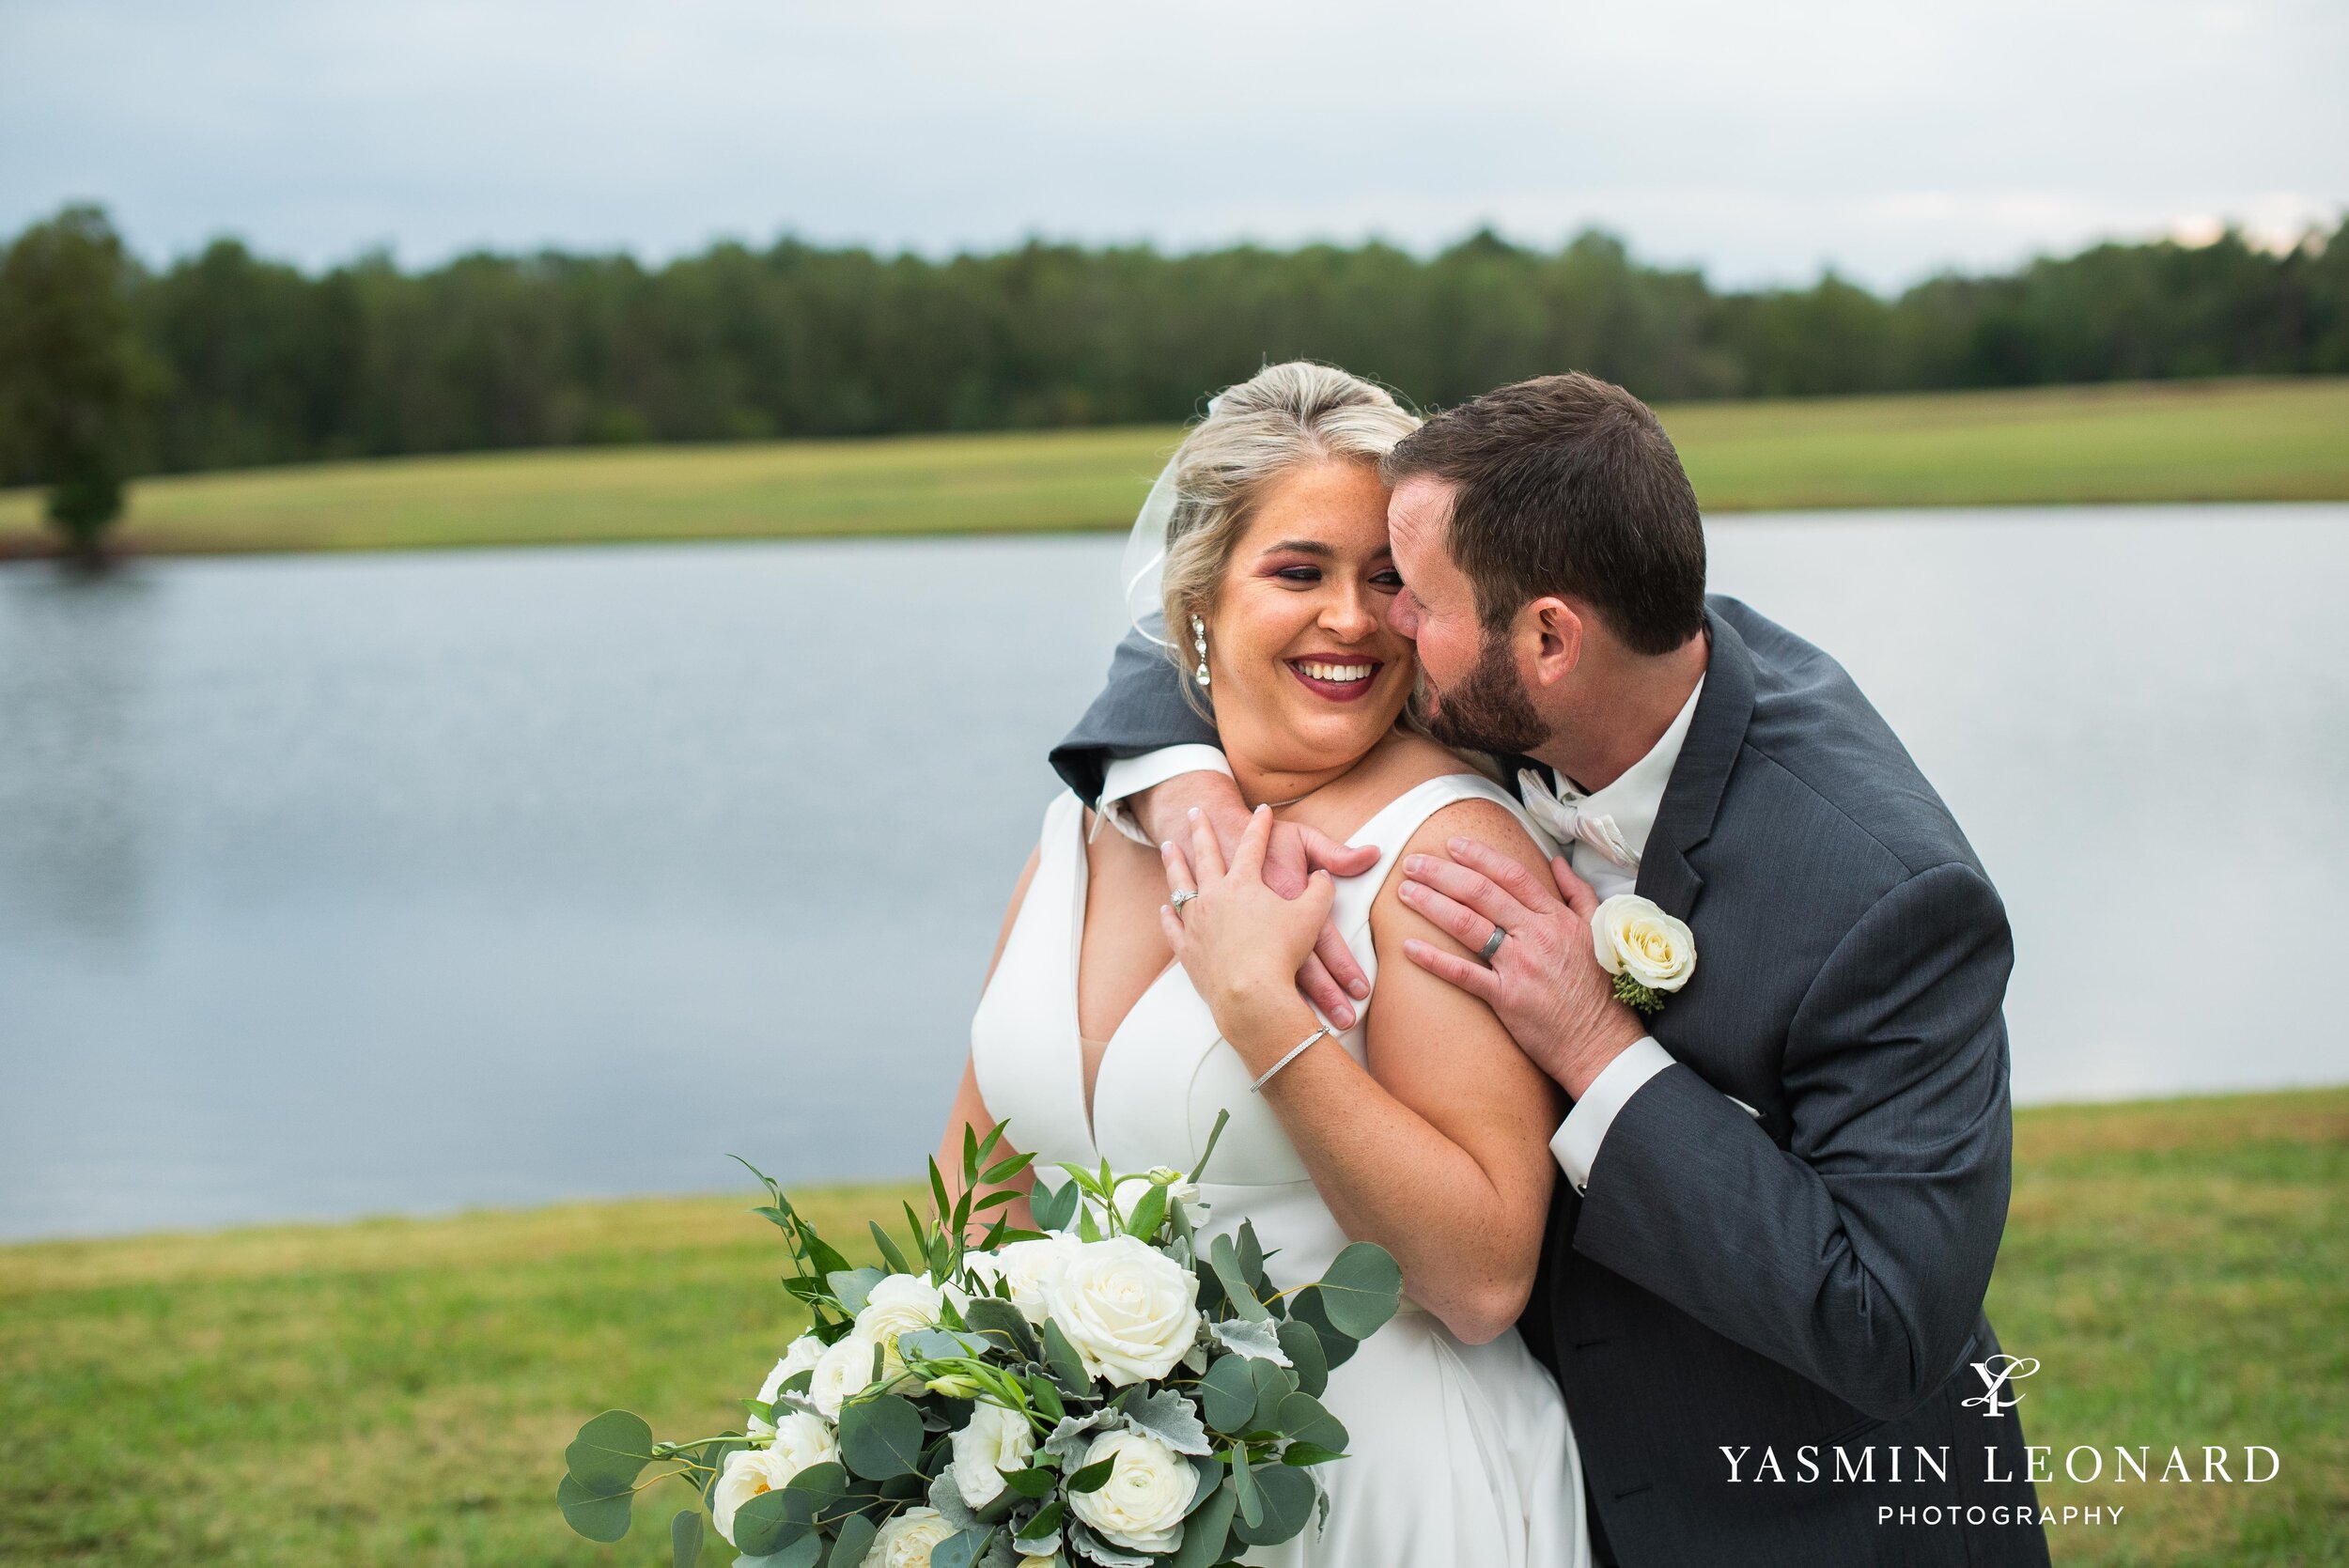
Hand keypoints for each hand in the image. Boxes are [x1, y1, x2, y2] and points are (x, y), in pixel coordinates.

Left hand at [1158, 805, 1336, 1046]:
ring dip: (1174, 864)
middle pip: (1206, 855)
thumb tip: (1322, 876)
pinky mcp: (1187, 950)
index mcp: (1244, 884)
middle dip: (1202, 830)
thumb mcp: (1312, 916)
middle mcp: (1214, 896)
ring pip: (1181, 885)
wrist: (1252, 996)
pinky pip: (1173, 927)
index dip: (1260, 826)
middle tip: (1194, 810)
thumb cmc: (1283, 953)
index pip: (1253, 845)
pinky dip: (1169, 916)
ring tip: (1167, 847)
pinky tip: (1166, 908)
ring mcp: (1196, 923)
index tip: (1261, 810)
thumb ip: (1320, 890)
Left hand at [1396, 839, 1645, 1097]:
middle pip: (1481, 892)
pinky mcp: (1506, 999)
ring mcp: (1520, 966)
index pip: (1512, 875)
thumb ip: (1577, 893)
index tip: (1452, 844)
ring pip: (1468, 925)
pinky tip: (1408, 947)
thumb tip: (1557, 862)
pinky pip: (1463, 974)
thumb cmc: (1598, 990)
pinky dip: (1434, 959)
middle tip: (1413, 863)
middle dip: (1442, 873)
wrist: (1601, 1042)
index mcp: (1556, 918)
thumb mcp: (1597, 932)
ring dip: (1431, 904)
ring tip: (1405, 892)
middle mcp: (1536, 936)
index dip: (1479, 856)